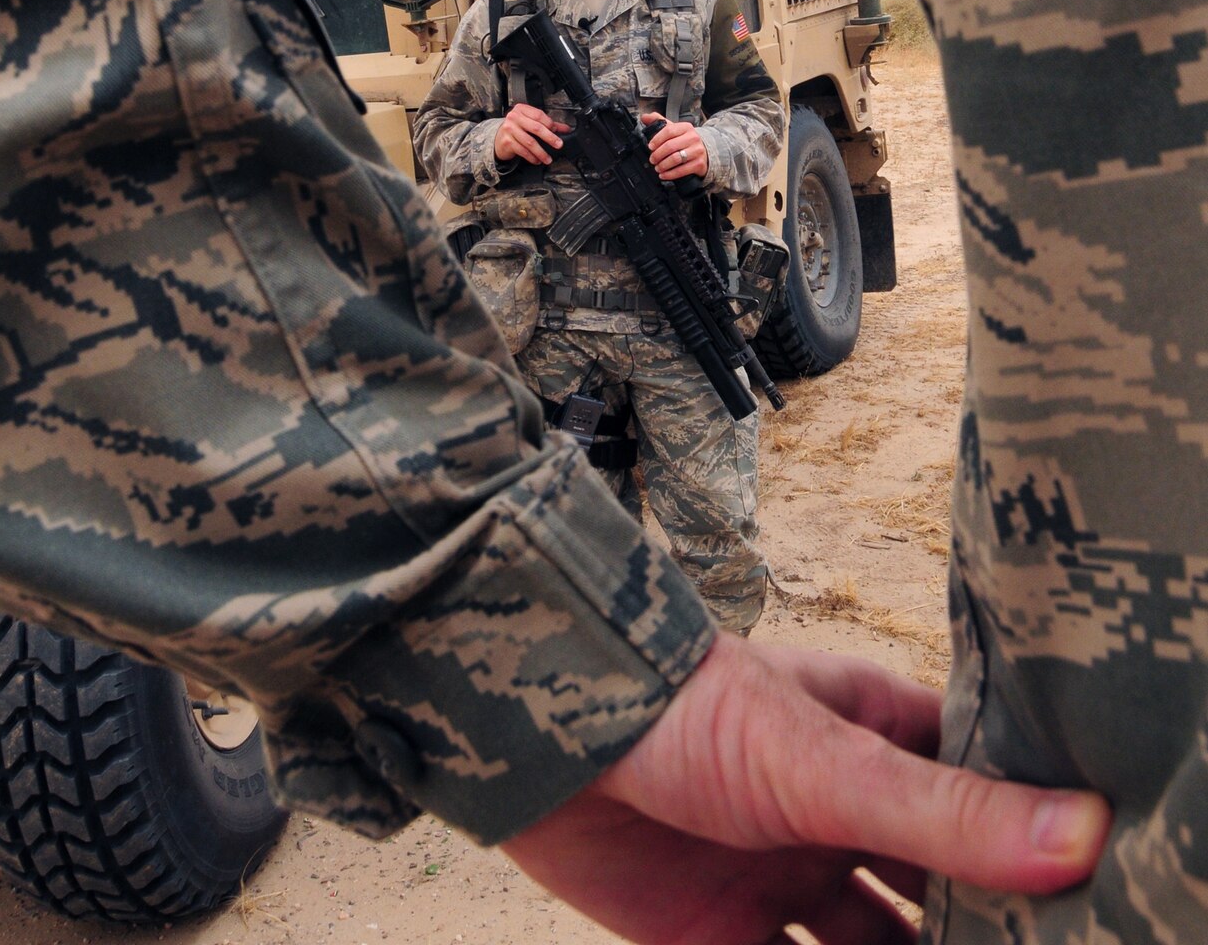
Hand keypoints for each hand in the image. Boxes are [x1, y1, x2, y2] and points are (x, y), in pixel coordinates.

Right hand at [493, 102, 571, 166]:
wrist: (498, 138)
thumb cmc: (517, 128)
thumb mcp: (531, 123)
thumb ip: (548, 124)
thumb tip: (566, 129)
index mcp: (521, 109)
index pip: (539, 115)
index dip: (550, 124)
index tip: (557, 131)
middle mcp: (514, 117)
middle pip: (536, 128)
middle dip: (550, 138)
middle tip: (558, 144)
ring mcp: (509, 129)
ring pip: (530, 142)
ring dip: (541, 152)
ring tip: (548, 158)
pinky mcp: (507, 141)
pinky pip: (523, 151)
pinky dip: (532, 157)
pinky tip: (537, 160)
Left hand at [504, 634, 1110, 942]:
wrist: (537, 737)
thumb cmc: (687, 707)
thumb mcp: (828, 761)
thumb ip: (947, 812)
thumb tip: (1084, 832)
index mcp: (874, 738)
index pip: (981, 800)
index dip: (1033, 850)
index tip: (1092, 902)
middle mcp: (837, 810)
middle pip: (937, 890)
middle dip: (981, 930)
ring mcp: (781, 874)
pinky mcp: (716, 936)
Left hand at [642, 113, 707, 180]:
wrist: (704, 151)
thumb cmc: (685, 140)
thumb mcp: (674, 129)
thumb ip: (659, 121)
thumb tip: (644, 117)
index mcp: (686, 127)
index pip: (669, 131)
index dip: (657, 139)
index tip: (650, 146)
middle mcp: (693, 138)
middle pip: (670, 146)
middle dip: (658, 154)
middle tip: (652, 159)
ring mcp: (697, 151)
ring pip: (675, 159)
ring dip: (663, 165)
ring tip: (657, 167)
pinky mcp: (699, 164)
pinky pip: (682, 170)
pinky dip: (670, 174)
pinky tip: (664, 175)